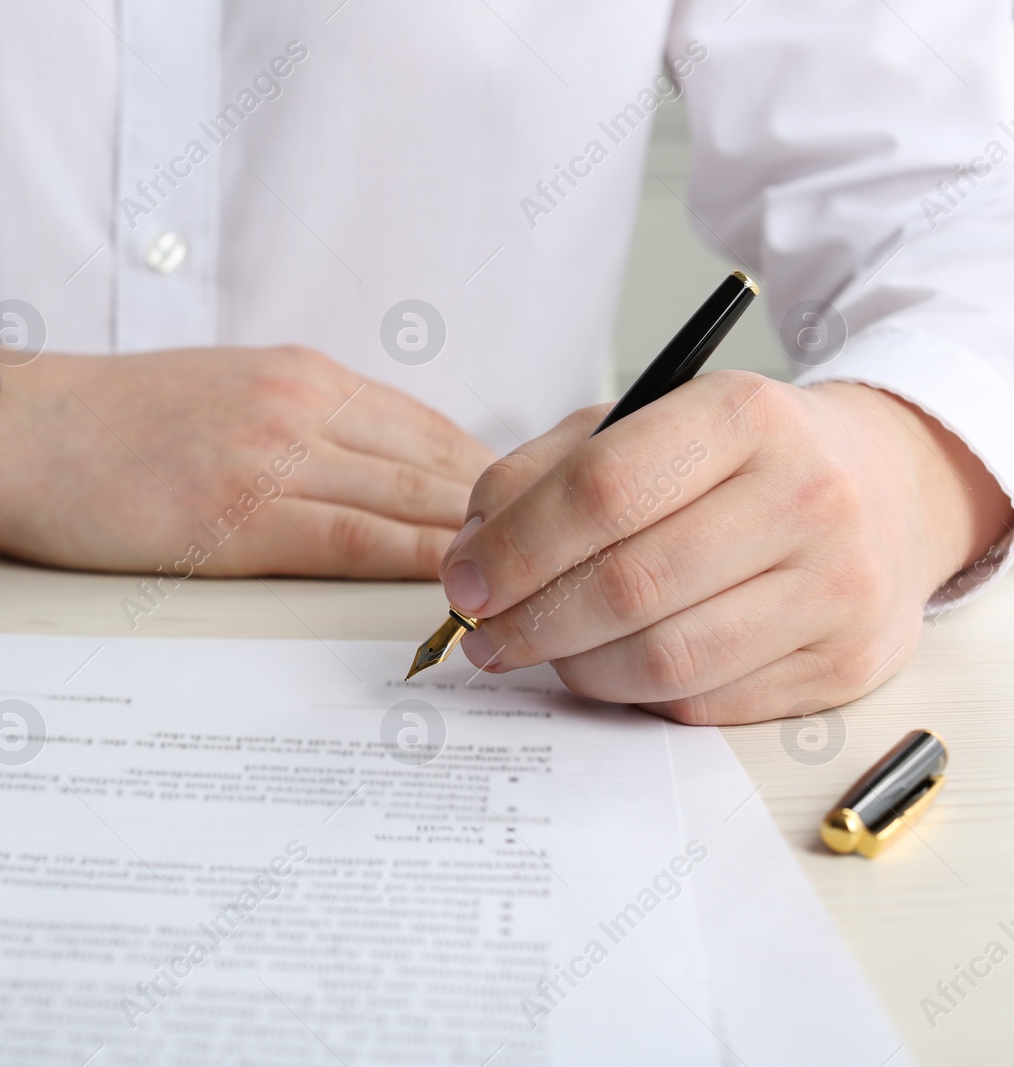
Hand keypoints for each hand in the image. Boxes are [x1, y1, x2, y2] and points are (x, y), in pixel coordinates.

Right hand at [0, 345, 495, 576]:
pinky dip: (413, 567)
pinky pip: (353, 541)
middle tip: (563, 564)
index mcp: (303, 376)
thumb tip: (374, 474)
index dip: (492, 482)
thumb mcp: (225, 394)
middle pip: (438, 463)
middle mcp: (303, 405)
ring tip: (534, 593)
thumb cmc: (112, 423)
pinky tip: (458, 593)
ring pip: (409, 501)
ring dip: (477, 550)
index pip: (431, 428)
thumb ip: (304, 426)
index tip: (534, 523)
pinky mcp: (237, 513)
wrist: (20, 431)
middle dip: (508, 518)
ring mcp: (273, 456)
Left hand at [438, 371, 1011, 723]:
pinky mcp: (846, 662)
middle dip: (531, 622)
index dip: (514, 548)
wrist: (884, 487)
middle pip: (627, 586)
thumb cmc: (735, 459)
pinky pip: (705, 701)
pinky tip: (617, 664)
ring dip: (576, 668)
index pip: (601, 491)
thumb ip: (540, 477)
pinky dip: (638, 694)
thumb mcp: (638, 426)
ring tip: (544, 651)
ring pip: (664, 660)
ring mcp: (835, 586)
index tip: (464, 582)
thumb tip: (469, 557)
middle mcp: (805, 495)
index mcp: (742, 415)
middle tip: (486, 635)